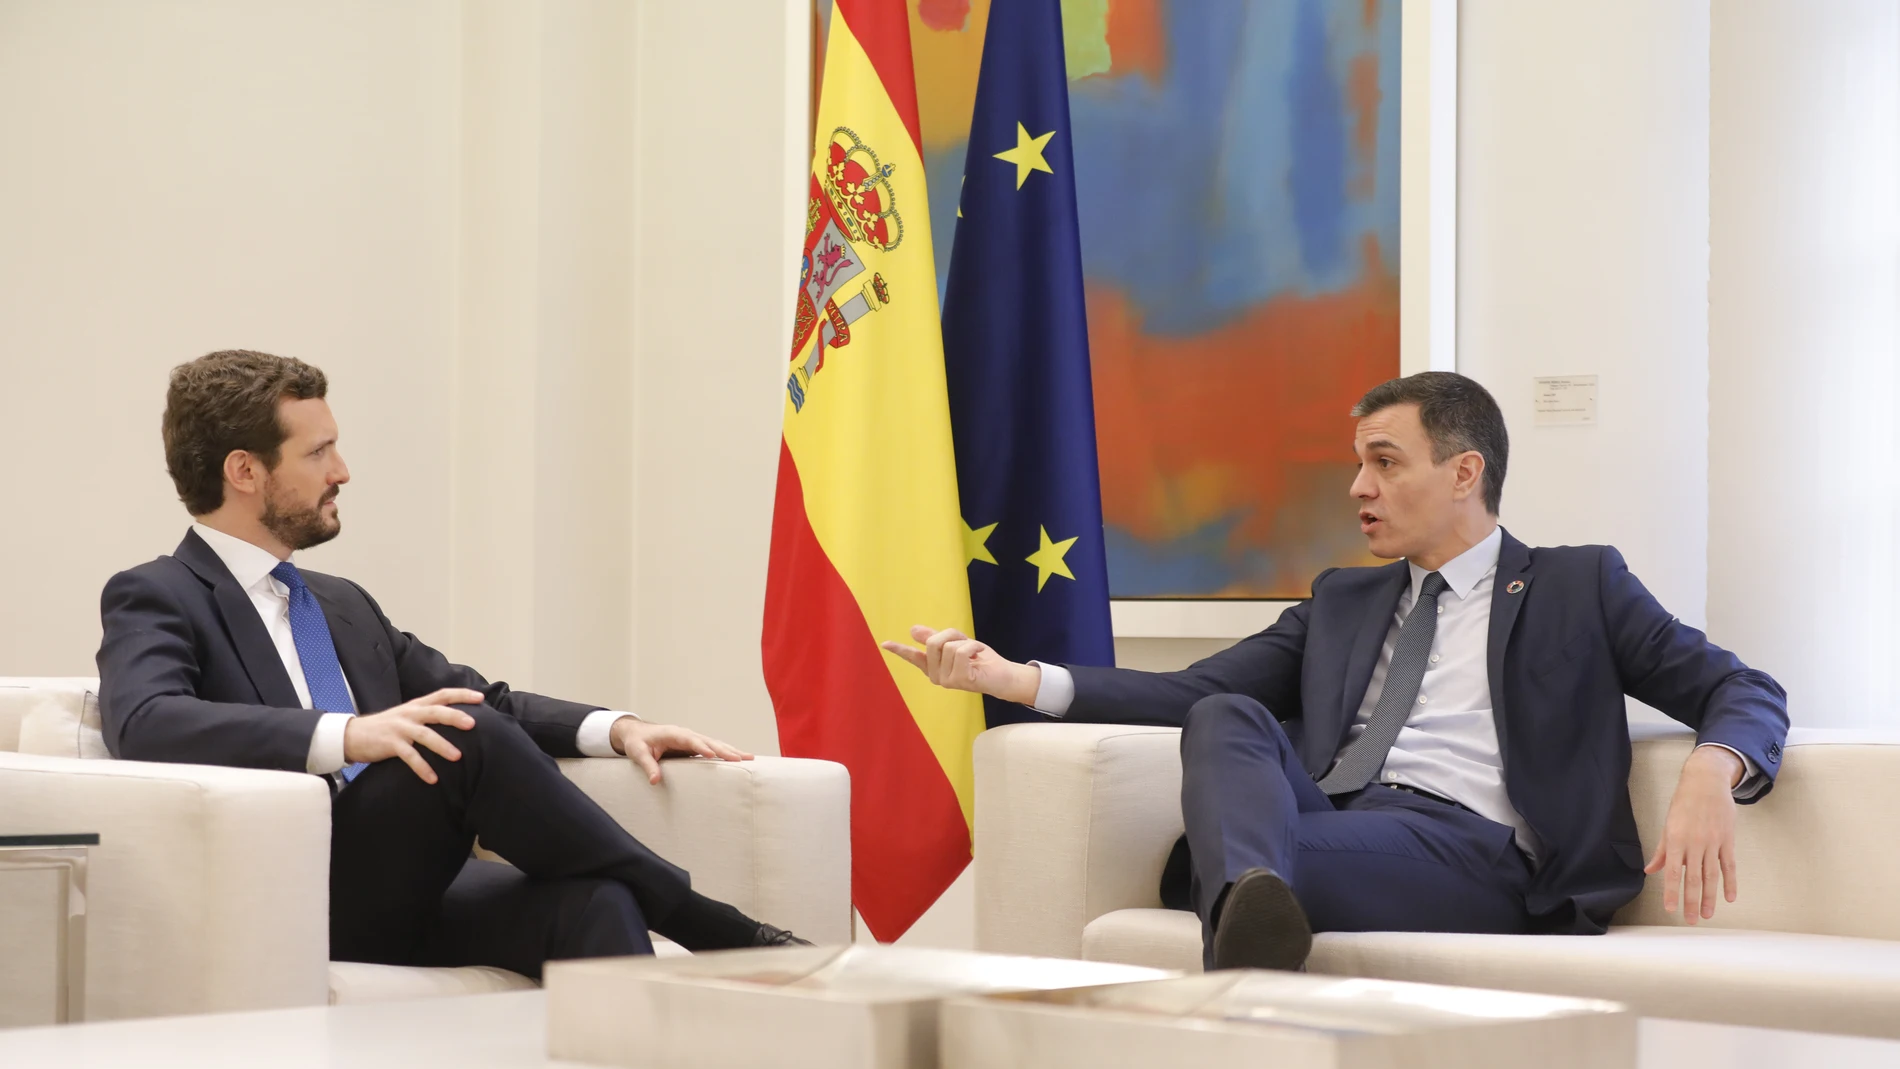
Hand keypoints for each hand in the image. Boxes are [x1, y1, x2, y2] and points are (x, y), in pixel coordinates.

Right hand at [342, 687, 482, 783]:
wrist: (353, 735)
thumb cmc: (386, 727)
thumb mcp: (407, 716)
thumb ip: (427, 716)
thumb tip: (456, 721)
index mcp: (417, 705)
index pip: (442, 694)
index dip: (461, 695)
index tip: (480, 698)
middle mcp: (410, 713)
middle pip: (436, 712)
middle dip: (455, 717)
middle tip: (473, 724)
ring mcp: (400, 728)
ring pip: (425, 735)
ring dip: (442, 746)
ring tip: (457, 757)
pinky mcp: (390, 743)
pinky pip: (409, 756)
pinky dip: (422, 767)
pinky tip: (433, 779)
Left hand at [610, 717, 752, 784]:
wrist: (638, 734)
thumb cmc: (638, 742)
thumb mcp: (638, 753)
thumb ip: (648, 766)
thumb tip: (655, 780)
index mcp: (674, 734)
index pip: (691, 741)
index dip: (703, 747)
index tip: (714, 755)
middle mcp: (687, 734)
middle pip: (710, 741)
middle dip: (726, 749)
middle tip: (743, 758)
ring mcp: (693, 740)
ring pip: (715, 744)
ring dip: (732, 751)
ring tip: (749, 758)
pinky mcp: (695, 747)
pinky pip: (713, 749)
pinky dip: (726, 753)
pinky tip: (738, 759)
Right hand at [880, 625, 1040, 704]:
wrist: (1002, 676)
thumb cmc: (980, 661)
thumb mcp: (956, 644)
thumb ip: (936, 638)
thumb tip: (913, 630)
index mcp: (933, 668)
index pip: (913, 656)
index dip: (899, 649)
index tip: (884, 643)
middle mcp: (936, 677)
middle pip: (933, 642)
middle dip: (952, 635)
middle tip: (968, 644)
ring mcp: (946, 681)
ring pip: (948, 645)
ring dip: (966, 642)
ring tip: (975, 653)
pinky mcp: (959, 680)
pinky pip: (960, 651)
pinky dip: (973, 647)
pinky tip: (979, 654)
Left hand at [1643, 746, 1743, 923]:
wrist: (1706, 782)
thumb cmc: (1683, 803)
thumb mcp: (1667, 824)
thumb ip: (1661, 850)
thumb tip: (1650, 870)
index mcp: (1676, 839)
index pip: (1672, 871)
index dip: (1671, 891)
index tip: (1671, 909)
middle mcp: (1694, 843)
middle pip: (1694, 878)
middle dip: (1692, 901)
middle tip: (1692, 920)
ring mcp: (1713, 842)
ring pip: (1712, 875)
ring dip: (1710, 897)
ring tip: (1708, 914)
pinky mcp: (1727, 840)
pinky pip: (1729, 865)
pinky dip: (1730, 882)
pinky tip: (1729, 897)